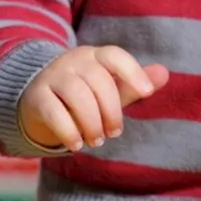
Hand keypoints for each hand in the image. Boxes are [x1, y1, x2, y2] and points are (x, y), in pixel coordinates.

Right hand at [19, 45, 168, 152]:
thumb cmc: (82, 96)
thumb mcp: (108, 90)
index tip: (147, 92)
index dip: (132, 71)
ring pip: (76, 93)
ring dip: (92, 123)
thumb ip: (133, 85)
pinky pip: (54, 111)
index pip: (113, 55)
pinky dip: (68, 131)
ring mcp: (51, 77)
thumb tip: (164, 73)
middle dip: (111, 110)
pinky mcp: (36, 97)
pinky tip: (76, 145)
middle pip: (98, 79)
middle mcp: (71, 62)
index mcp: (93, 57)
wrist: (37, 102)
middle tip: (114, 133)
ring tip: (96, 140)